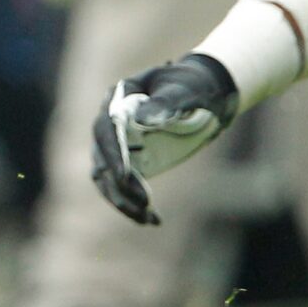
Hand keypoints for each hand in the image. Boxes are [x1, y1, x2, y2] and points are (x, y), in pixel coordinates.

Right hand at [91, 54, 239, 226]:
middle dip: (119, 184)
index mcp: (118, 99)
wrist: (205, 95)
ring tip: (148, 218)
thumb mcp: (184, 91)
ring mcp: (120, 145)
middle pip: (102, 158)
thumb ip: (165, 103)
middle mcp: (111, 124)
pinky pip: (123, 188)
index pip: (106, 129)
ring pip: (107, 179)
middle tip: (144, 203)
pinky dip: (134, 205)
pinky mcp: (132, 162)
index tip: (124, 177)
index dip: (113, 154)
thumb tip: (143, 119)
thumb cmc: (193, 86)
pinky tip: (154, 220)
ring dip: (123, 201)